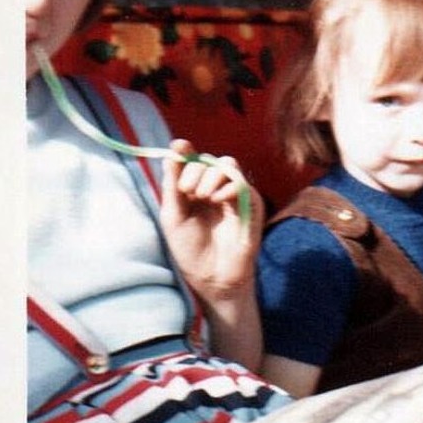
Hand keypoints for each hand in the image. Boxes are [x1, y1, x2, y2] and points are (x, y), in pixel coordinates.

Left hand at [159, 139, 263, 302]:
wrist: (213, 276)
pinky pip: (242, 182)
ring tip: (203, 197)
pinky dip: (227, 186)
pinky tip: (217, 200)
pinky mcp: (251, 204)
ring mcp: (234, 196)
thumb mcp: (173, 216)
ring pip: (227, 166)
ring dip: (210, 176)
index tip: (179, 146)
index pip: (192, 161)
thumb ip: (173, 186)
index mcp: (194, 190)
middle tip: (188, 192)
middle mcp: (214, 189)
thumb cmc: (190, 250)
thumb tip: (171, 154)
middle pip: (208, 161)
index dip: (186, 150)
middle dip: (195, 170)